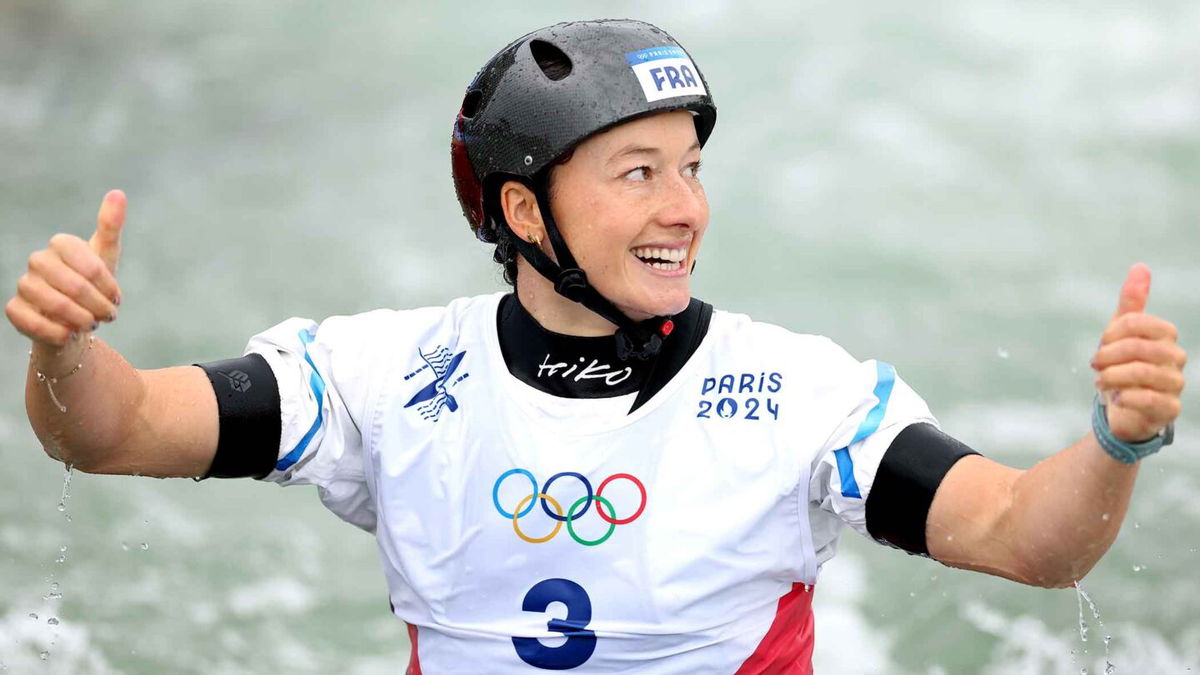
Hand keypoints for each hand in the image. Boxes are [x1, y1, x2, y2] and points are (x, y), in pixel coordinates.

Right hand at [5, 190, 124, 345]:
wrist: (75, 317)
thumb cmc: (93, 283)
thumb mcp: (106, 256)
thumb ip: (111, 226)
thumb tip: (118, 193)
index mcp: (61, 244)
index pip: (91, 266)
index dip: (108, 287)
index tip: (117, 298)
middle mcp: (38, 261)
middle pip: (75, 287)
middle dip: (98, 307)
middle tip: (109, 317)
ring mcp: (24, 284)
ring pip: (56, 305)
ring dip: (81, 321)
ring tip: (91, 324)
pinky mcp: (14, 309)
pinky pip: (34, 322)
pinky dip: (58, 333)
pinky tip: (69, 335)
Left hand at [1091, 263, 1186, 441]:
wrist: (1124, 408)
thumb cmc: (1124, 365)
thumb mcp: (1121, 333)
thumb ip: (1132, 303)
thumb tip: (1141, 266)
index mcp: (1165, 336)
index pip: (1138, 322)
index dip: (1112, 333)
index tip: (1101, 343)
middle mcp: (1176, 358)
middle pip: (1139, 347)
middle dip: (1108, 355)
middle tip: (1094, 364)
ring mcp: (1175, 384)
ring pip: (1143, 373)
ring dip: (1112, 377)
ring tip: (1100, 382)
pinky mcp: (1169, 409)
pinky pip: (1150, 400)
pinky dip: (1125, 397)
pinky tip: (1115, 398)